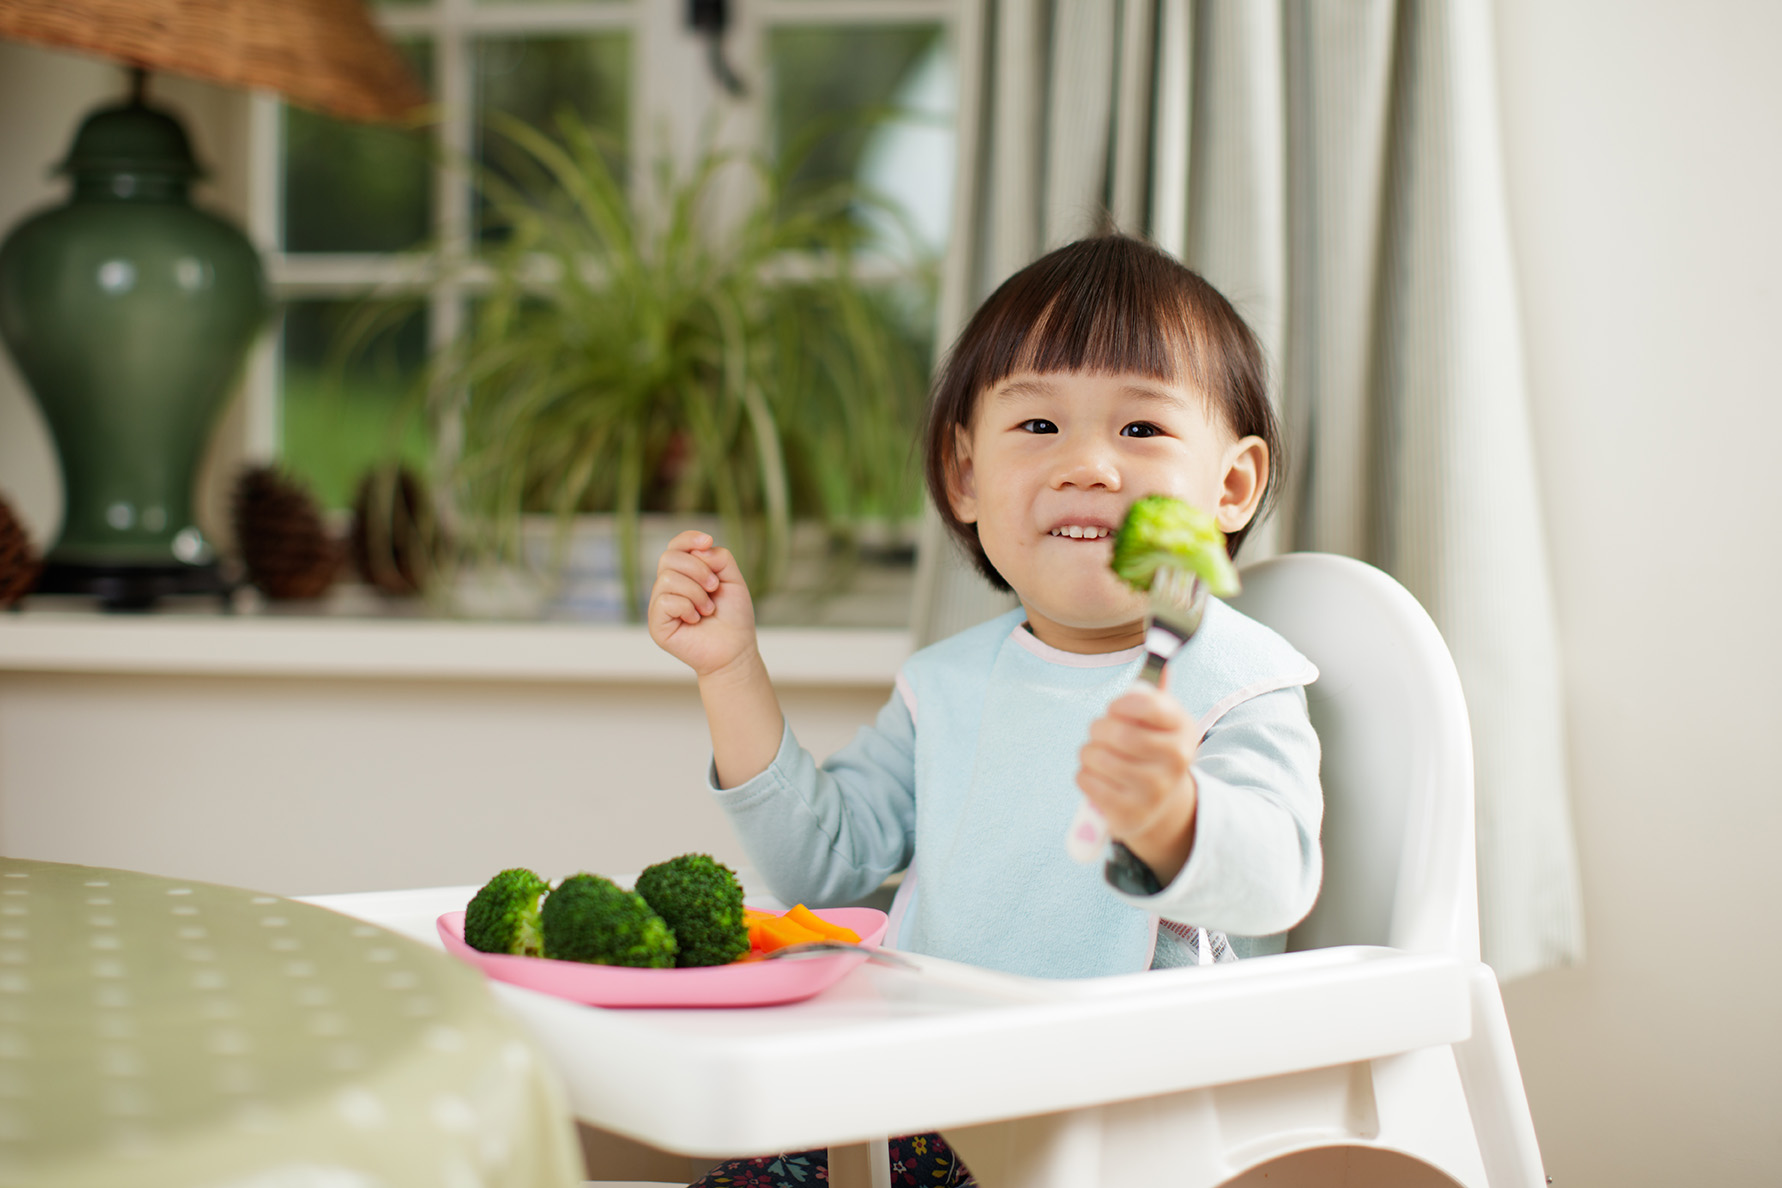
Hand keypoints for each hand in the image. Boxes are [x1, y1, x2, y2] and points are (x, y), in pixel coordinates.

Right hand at [648, 531, 758, 678]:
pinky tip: (695, 620)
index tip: (708, 541)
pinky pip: (665, 601)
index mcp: (683, 573)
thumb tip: (699, 549)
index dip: (688, 538)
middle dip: (698, 569)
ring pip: (667, 579)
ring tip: (708, 609)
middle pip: (669, 557)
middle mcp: (667, 587)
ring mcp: (659, 605)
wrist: (735, 650)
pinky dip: (687, 607)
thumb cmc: (733, 616)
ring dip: (696, 592)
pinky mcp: (656, 624)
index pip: (675, 546)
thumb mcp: (732, 579)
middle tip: (715, 587)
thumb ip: (719, 557)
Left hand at [1076, 684, 1199, 885]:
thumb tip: (1160, 661)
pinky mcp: (1129, 813)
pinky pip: (1086, 779)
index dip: (1121, 704)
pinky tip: (1099, 778)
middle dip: (1098, 729)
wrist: (1160, 805)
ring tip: (1100, 757)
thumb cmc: (1151, 751)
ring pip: (1095, 756)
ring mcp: (1153, 790)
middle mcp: (1175, 761)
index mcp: (1183, 730)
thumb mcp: (1161, 722)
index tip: (1115, 709)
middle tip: (1101, 734)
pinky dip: (1084, 775)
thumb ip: (1154, 693)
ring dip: (1088, 753)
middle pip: (1117, 732)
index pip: (1149, 705)